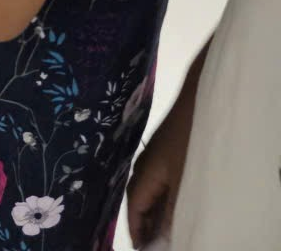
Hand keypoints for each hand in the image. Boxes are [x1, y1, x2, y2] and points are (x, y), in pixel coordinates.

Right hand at [126, 121, 187, 246]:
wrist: (201, 99)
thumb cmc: (190, 142)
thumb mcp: (183, 183)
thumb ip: (170, 212)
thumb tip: (161, 237)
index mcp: (144, 172)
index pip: (134, 207)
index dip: (136, 229)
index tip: (141, 248)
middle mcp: (145, 163)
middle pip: (139, 197)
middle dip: (143, 221)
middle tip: (151, 241)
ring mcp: (155, 153)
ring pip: (149, 188)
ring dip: (153, 208)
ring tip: (162, 227)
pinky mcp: (167, 147)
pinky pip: (158, 178)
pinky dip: (161, 194)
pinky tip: (172, 200)